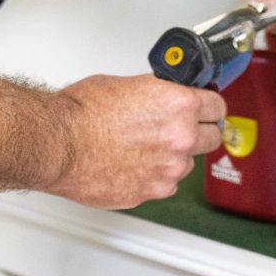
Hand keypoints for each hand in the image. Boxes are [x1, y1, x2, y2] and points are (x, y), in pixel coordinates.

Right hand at [44, 74, 225, 208]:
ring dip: (172, 157)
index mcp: (179, 104)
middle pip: (212, 137)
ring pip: (186, 164)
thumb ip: (155, 94)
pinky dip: (154, 177)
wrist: (57, 144)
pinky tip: (132, 166)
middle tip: (178, 130)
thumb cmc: (81, 113)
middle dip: (198, 132)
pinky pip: (165, 184)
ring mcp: (169, 168)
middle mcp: (181, 137)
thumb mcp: (126, 84)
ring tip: (142, 149)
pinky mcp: (154, 191)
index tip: (205, 110)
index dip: (209, 107)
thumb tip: (162, 97)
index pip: (217, 106)